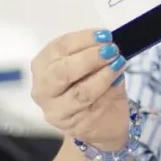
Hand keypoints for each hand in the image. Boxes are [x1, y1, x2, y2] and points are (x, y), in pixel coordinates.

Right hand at [30, 29, 130, 150]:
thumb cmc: (93, 88)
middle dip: (89, 57)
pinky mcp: (73, 125)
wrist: (102, 122)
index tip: (104, 35)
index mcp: (43, 66)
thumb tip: (107, 43)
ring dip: (102, 74)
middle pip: (61, 71)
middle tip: (111, 49)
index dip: (83, 39)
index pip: (59, 48)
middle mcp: (43, 89)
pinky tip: (117, 79)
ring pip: (78, 92)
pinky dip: (107, 90)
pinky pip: (92, 106)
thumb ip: (95, 53)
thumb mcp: (91, 64)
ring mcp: (56, 110)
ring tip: (118, 63)